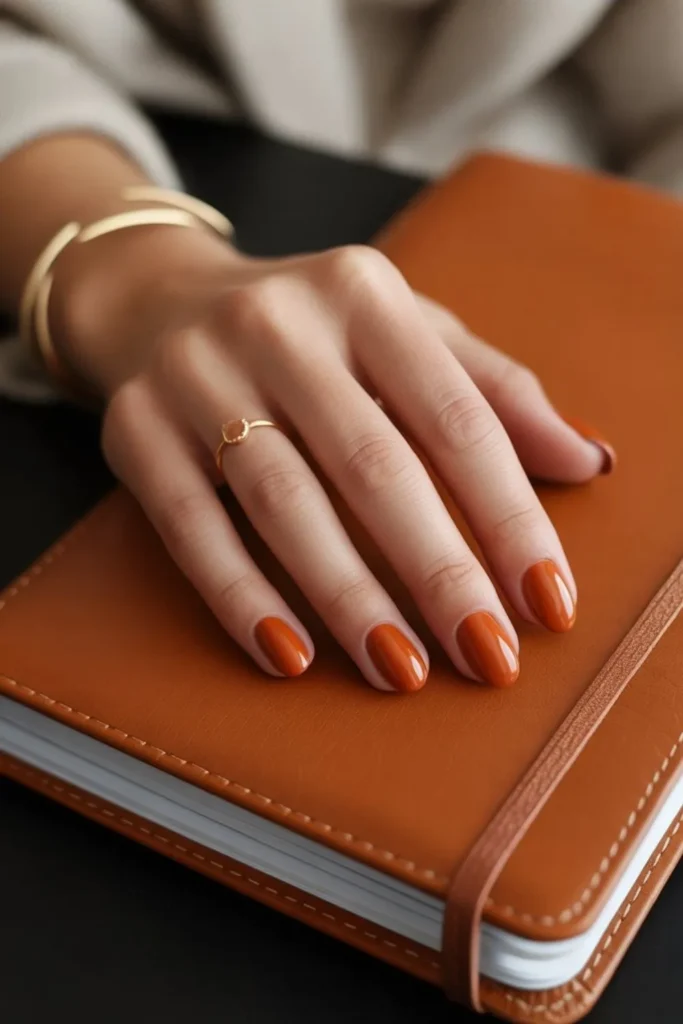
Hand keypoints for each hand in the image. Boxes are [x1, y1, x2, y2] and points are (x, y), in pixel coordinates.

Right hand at [54, 224, 612, 691]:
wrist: (158, 301)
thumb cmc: (309, 332)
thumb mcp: (405, 333)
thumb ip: (495, 392)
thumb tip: (587, 461)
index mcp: (365, 294)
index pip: (456, 417)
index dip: (508, 515)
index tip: (546, 600)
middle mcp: (279, 325)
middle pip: (374, 466)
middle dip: (439, 573)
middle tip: (487, 655)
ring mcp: (198, 375)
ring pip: (285, 503)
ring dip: (348, 596)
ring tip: (402, 669)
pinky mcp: (136, 430)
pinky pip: (192, 526)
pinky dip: (241, 596)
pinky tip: (290, 655)